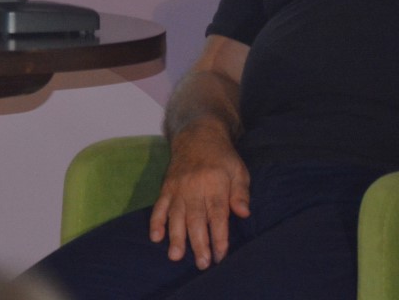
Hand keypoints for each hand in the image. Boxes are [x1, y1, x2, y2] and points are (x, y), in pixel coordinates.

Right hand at [148, 126, 250, 269]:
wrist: (197, 135)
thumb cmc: (222, 157)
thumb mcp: (238, 170)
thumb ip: (240, 192)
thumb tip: (243, 213)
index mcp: (215, 184)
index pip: (217, 214)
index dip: (218, 236)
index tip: (220, 255)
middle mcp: (194, 187)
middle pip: (196, 219)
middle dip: (198, 243)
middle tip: (202, 264)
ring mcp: (178, 188)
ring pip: (176, 216)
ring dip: (175, 237)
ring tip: (175, 256)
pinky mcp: (166, 188)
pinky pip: (159, 206)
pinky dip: (156, 222)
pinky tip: (155, 237)